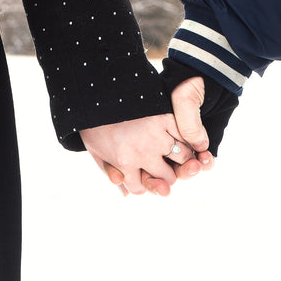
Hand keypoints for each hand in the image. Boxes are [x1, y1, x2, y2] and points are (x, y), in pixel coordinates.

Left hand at [79, 77, 212, 196]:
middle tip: (167, 168)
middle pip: (167, 178)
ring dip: (183, 157)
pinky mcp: (165, 117)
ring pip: (183, 158)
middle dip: (167, 175)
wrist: (96, 87)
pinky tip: (183, 137)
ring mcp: (156, 135)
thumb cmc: (93, 120)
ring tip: (179, 153)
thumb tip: (124, 192)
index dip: (144, 184)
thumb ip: (110, 171)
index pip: (141, 188)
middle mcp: (143, 153)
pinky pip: (185, 135)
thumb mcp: (95, 149)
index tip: (145, 177)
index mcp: (124, 164)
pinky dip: (188, 137)